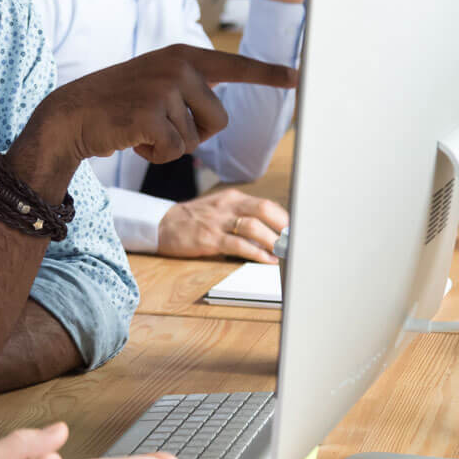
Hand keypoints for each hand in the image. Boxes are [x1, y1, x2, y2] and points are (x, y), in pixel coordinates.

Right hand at [31, 46, 297, 170]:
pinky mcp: (151, 114)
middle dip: (195, 134)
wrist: (71, 115)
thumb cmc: (117, 105)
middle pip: (220, 120)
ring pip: (197, 139)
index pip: (235, 65)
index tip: (299, 77)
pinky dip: (157, 155)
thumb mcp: (156, 83)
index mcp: (183, 56)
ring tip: (141, 128)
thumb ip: (188, 88)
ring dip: (171, 145)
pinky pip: (176, 151)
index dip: (268, 74)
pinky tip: (134, 140)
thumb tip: (220, 113)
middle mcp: (178, 66)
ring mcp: (164, 88)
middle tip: (159, 124)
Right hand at [157, 187, 288, 262]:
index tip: (296, 231)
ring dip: (272, 240)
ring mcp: (217, 221)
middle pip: (263, 209)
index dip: (284, 218)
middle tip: (294, 240)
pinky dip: (256, 253)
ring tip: (283, 252)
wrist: (162, 224)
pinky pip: (238, 244)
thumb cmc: (194, 220)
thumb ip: (242, 217)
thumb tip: (271, 233)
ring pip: (252, 226)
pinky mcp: (209, 238)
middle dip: (282, 226)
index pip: (265, 204)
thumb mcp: (219, 209)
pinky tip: (265, 260)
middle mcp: (227, 205)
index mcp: (232, 198)